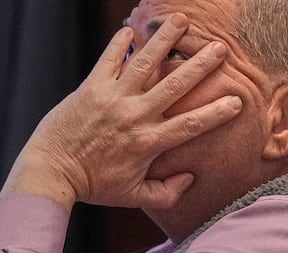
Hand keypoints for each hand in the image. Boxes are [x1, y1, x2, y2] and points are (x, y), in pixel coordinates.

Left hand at [0, 13, 241, 210]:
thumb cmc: (93, 186)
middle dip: (200, 65)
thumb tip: (190, 179)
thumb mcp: (133, 196)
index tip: (236, 101)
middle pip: (175, 85)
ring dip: (165, 40)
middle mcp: (134, 116)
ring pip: (145, 63)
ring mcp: (112, 98)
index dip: (216, 112)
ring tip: (183, 21)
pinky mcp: (91, 87)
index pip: (191, 124)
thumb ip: (166, 193)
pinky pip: (109, 59)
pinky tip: (132, 29)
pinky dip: (120, 42)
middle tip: (220, 48)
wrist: (51, 171)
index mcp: (148, 143)